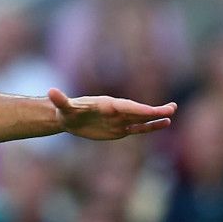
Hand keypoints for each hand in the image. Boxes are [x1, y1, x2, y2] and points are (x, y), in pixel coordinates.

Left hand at [49, 87, 174, 140]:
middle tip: (171, 109)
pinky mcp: (119, 129)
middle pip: (137, 111)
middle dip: (152, 111)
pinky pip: (137, 128)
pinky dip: (150, 126)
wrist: (68, 118)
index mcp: (106, 105)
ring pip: (141, 119)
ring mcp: (120, 119)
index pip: (124, 107)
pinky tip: (163, 124)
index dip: (136, 109)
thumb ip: (60, 100)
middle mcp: (116, 111)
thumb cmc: (66, 111)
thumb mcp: (63, 108)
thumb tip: (51, 92)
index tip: (150, 110)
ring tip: (171, 115)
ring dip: (155, 118)